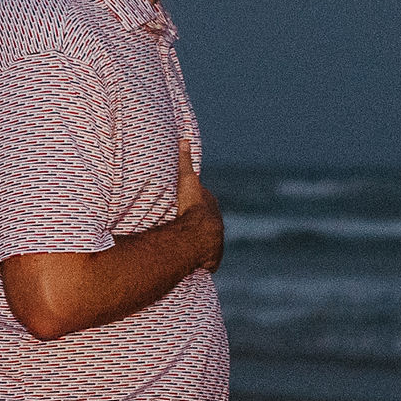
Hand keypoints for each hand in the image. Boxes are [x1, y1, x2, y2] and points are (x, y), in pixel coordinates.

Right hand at [176, 139, 224, 274]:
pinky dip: (201, 260)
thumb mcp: (187, 180)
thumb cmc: (193, 206)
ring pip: (207, 240)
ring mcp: (216, 241)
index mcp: (210, 205)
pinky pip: (206, 259)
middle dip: (198, 222)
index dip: (195, 201)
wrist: (200, 234)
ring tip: (186, 245)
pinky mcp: (212, 259)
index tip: (185, 203)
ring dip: (199, 243)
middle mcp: (216, 222)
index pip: (203, 200)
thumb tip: (184, 139)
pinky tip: (193, 261)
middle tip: (183, 224)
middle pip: (205, 221)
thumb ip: (185, 161)